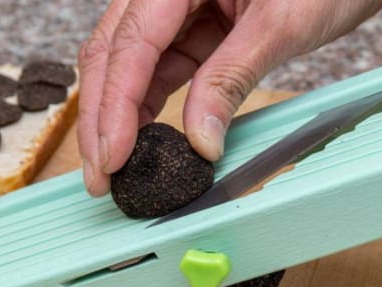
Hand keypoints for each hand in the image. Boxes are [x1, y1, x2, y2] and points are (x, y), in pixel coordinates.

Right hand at [77, 0, 381, 195]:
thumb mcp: (280, 25)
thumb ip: (231, 79)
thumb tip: (199, 141)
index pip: (131, 44)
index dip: (116, 106)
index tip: (112, 156)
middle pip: (114, 53)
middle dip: (103, 116)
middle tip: (100, 174)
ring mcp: (177, 4)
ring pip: (131, 63)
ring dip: (121, 115)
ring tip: (116, 165)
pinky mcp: (195, 24)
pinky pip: (161, 66)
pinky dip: (151, 103)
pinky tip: (145, 137)